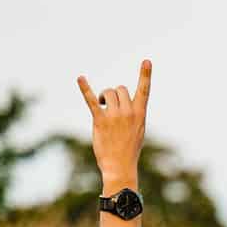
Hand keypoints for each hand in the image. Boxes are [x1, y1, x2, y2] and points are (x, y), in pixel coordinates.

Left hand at [77, 59, 151, 191]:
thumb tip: (121, 100)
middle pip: (120, 89)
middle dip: (114, 95)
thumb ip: (133, 113)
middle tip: (110, 107)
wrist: (121, 166)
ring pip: (108, 92)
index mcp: (140, 114)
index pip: (144, 90)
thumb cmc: (129, 149)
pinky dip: (85, 88)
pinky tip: (80, 78)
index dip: (145, 75)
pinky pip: (92, 100)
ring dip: (104, 97)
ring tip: (102, 107)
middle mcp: (128, 112)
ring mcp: (114, 115)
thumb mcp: (138, 130)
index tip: (147, 61)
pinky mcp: (100, 120)